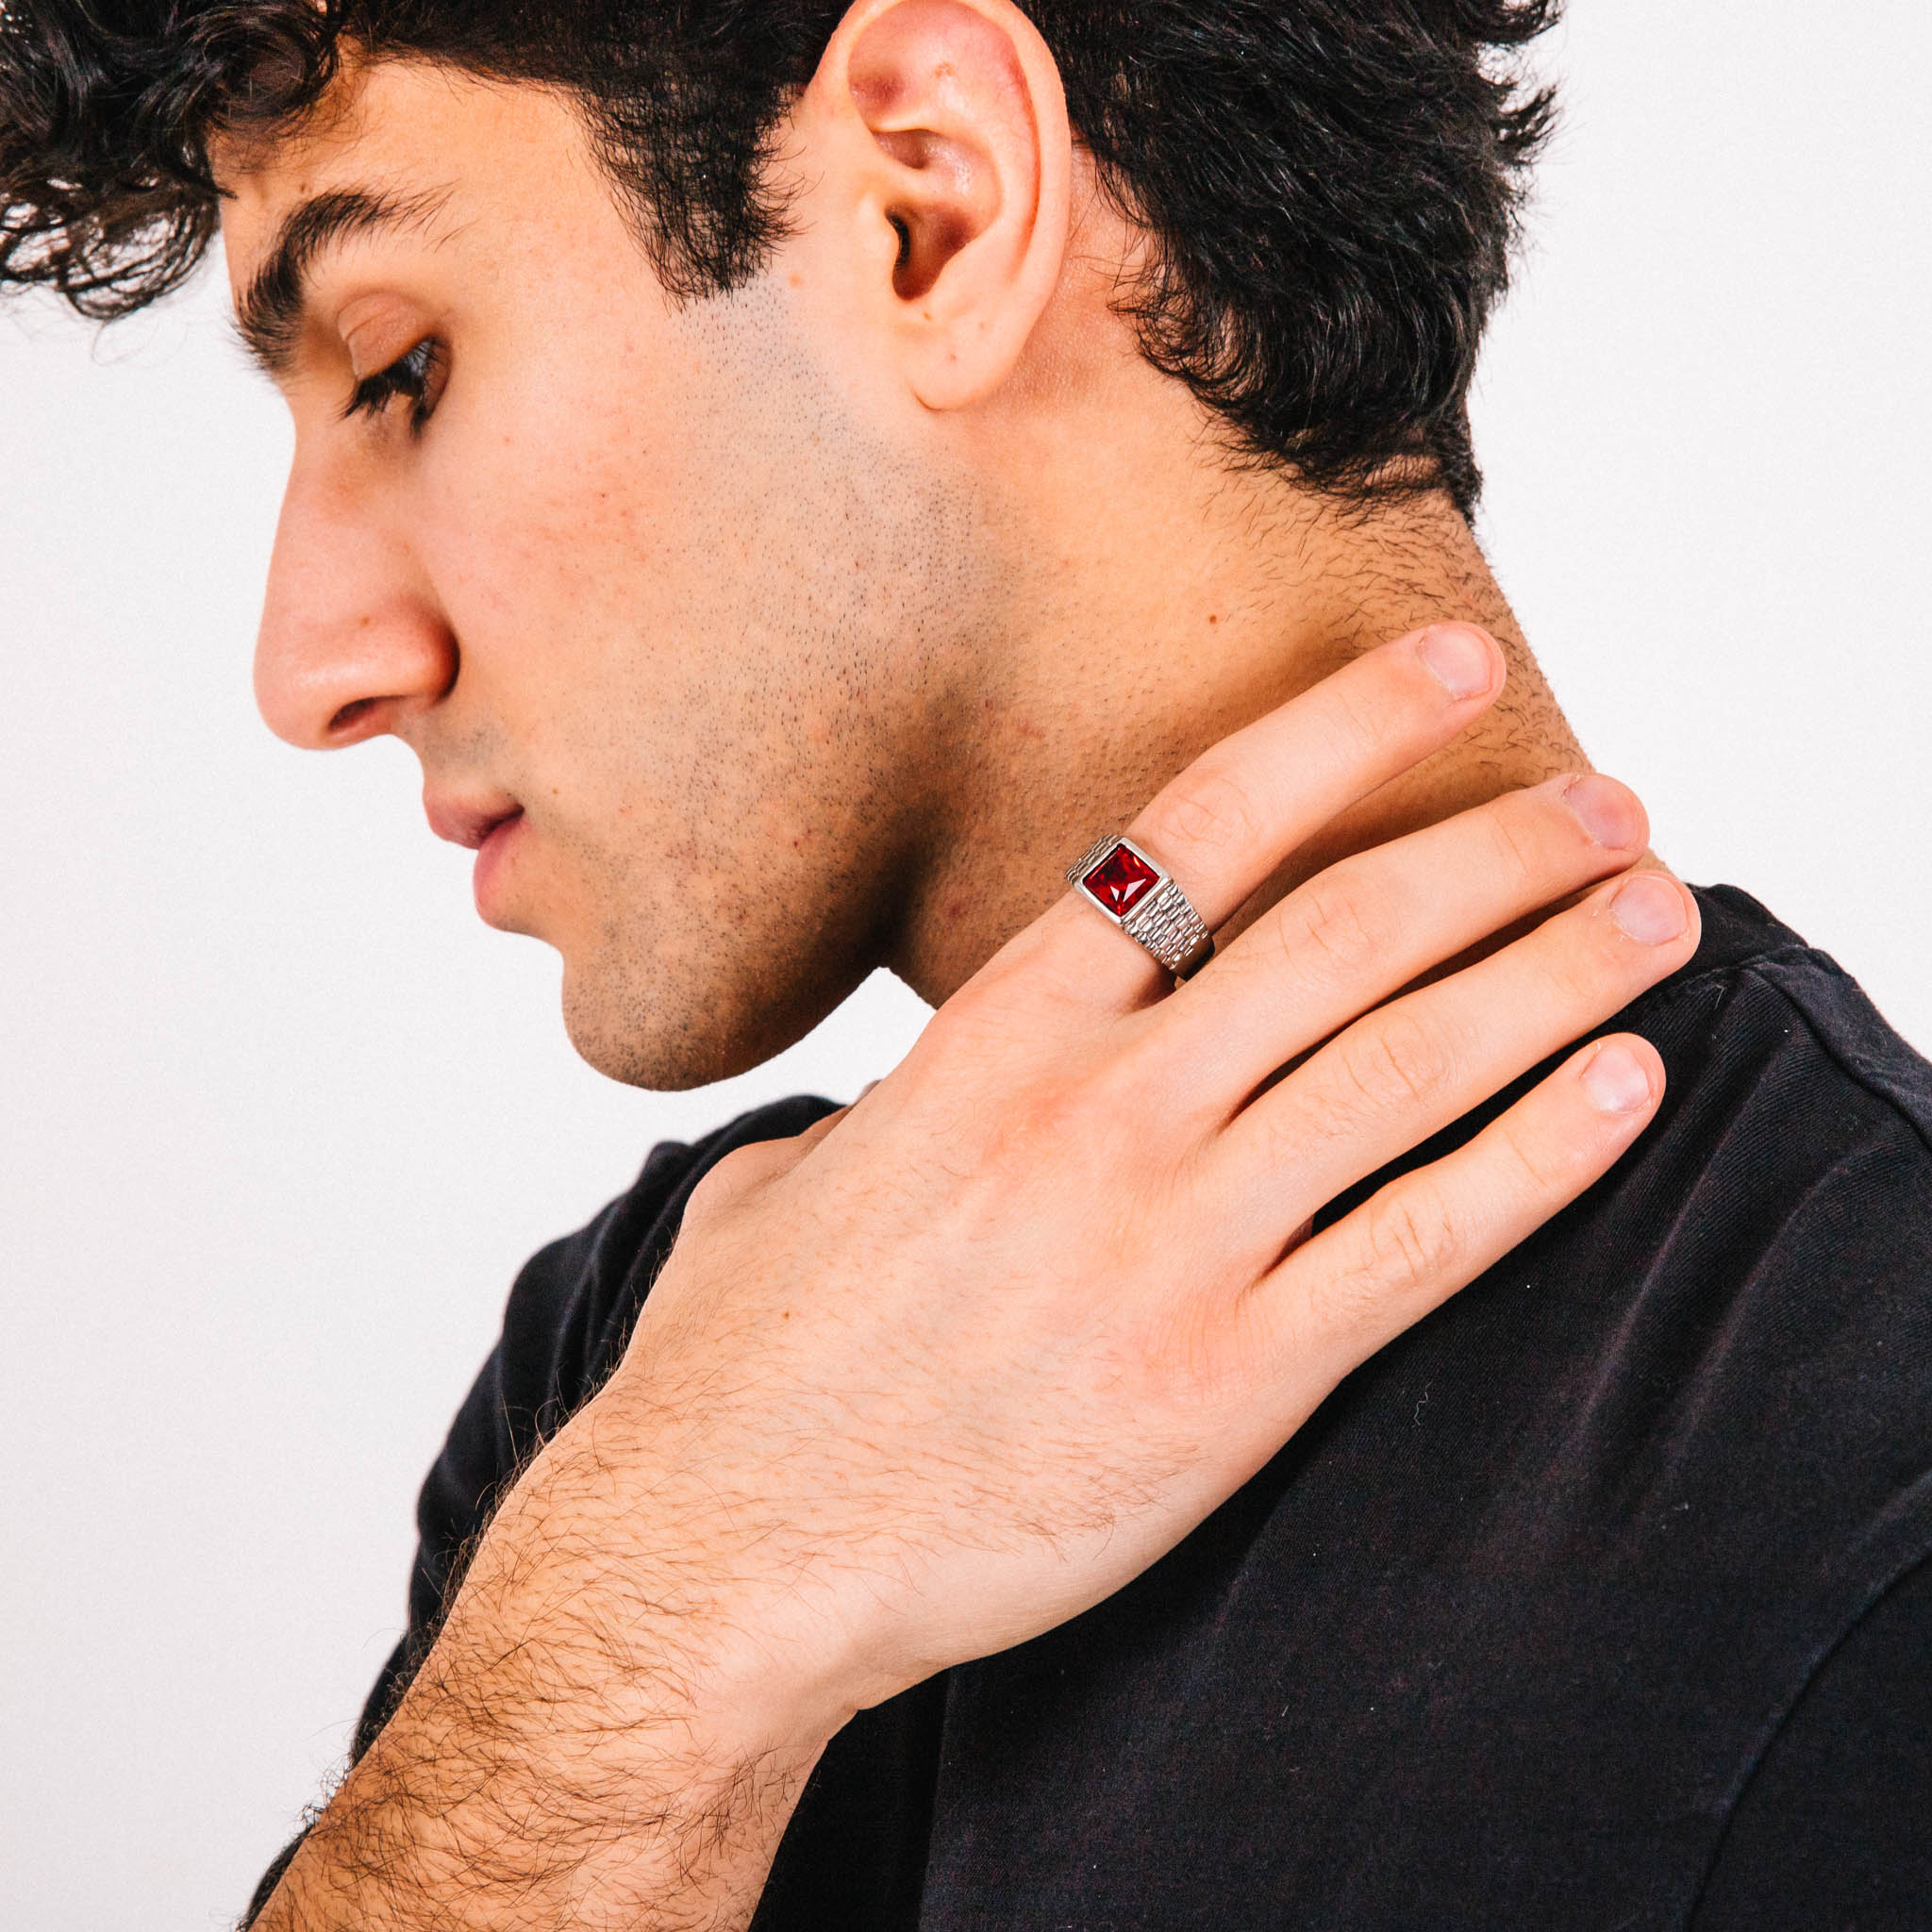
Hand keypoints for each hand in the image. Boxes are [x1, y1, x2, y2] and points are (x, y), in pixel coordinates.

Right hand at [574, 622, 1696, 1722]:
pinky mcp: (1227, 1379)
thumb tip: (888, 1113)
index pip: (1197, 834)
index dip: (1344, 732)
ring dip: (1555, 973)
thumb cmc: (747, 1364)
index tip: (1452, 671)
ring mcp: (1168, 1242)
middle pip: (1347, 930)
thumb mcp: (788, 1179)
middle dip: (1500, 850)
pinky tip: (1623, 1092)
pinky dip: (1539, 1158)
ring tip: (1659, 918)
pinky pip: (1421, 1242)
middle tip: (1608, 806)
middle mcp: (1095, 1113)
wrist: (725, 1552)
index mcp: (993, 1041)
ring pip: (1408, 1063)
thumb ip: (876, 1117)